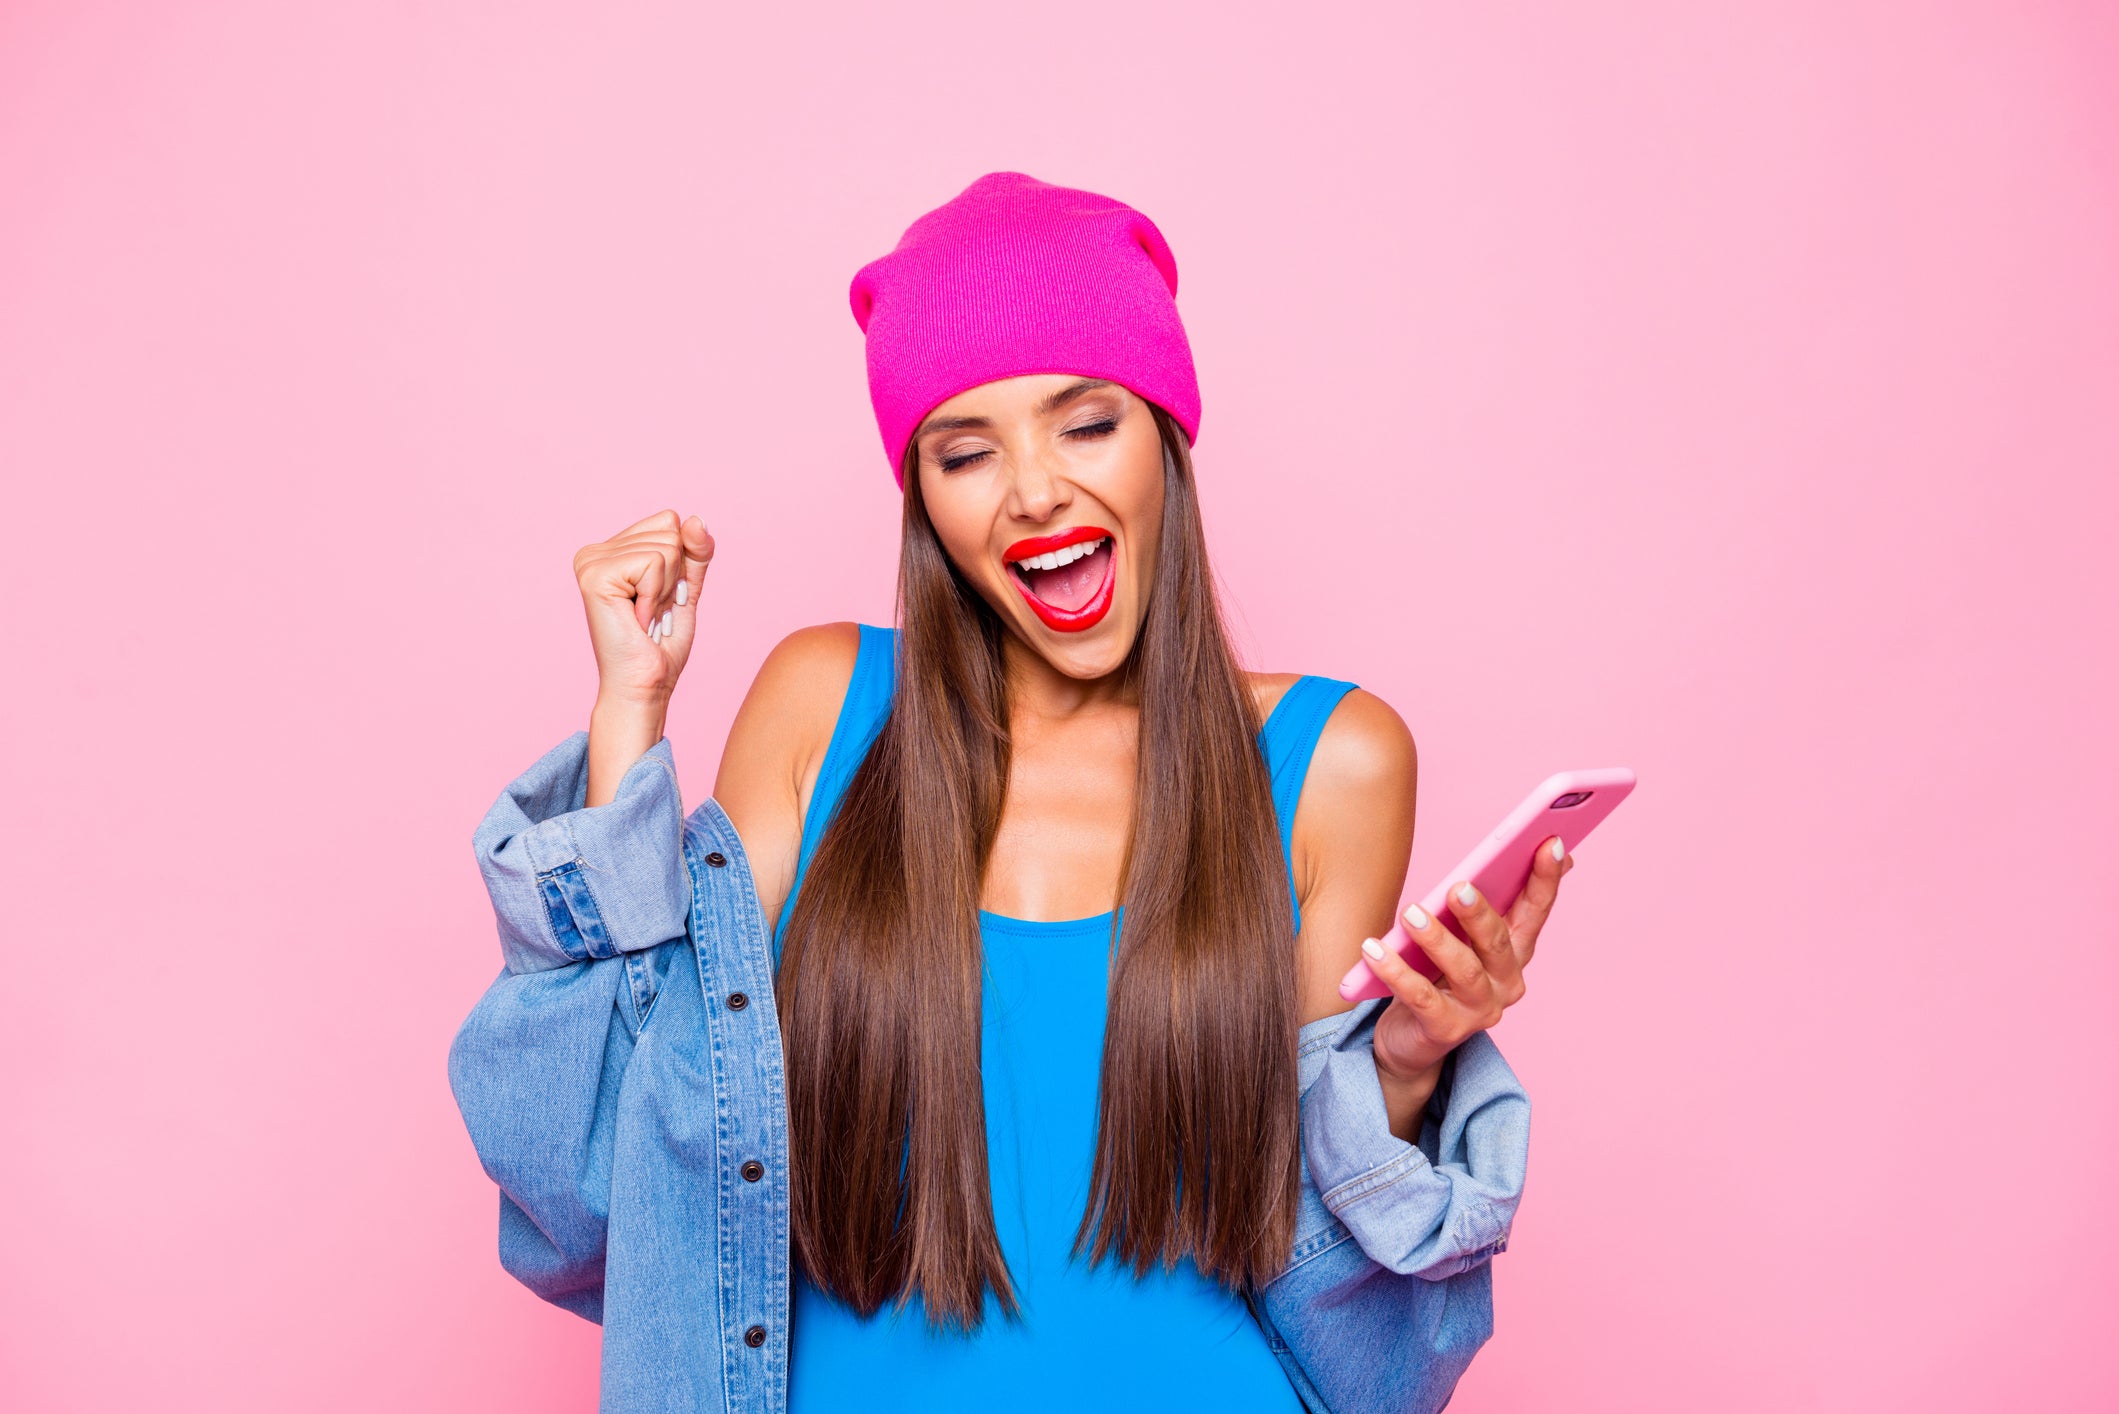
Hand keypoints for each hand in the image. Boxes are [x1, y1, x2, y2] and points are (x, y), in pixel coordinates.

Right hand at [573, 510, 715, 705]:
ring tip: (645, 616)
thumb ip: (696, 552)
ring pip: (666, 548)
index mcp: (612, 550)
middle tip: (654, 611)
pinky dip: (656, 595)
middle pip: (670, 530)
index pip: (669, 521)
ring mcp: (590, 561)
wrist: (646, 684)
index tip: (662, 598)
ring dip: (666, 590)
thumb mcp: (688, 587)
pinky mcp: (594, 575)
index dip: (681, 563)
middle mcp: (595, 551)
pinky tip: (638, 618)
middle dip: (675, 577)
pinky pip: (654, 563)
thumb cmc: (662, 643)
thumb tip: (696, 519)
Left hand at [1363, 835, 1576, 1082]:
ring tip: (1411, 913)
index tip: (1551, 843)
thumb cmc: (1435, 974)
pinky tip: (1374, 949)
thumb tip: (1490, 860)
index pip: (1536, 910)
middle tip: (1459, 886)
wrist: (1410, 1040)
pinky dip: (1396, 972)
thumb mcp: (1459, 938)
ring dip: (1437, 939)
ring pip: (1464, 970)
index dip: (1546, 878)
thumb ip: (1475, 905)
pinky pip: (1421, 997)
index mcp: (1514, 951)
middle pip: (1498, 943)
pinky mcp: (1446, 1029)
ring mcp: (1479, 1010)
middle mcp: (1505, 982)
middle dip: (1480, 914)